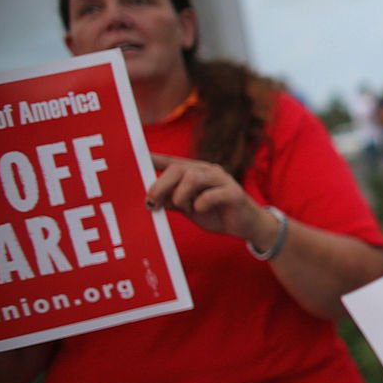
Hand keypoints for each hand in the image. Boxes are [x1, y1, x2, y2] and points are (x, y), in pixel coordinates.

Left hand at [147, 153, 277, 248]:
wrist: (247, 225)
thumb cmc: (216, 213)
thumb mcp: (189, 208)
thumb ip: (172, 201)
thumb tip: (151, 199)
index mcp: (195, 172)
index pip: (171, 161)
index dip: (153, 158)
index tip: (136, 157)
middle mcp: (208, 171)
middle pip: (178, 169)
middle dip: (161, 185)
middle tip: (152, 202)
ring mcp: (222, 180)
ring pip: (193, 177)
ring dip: (181, 195)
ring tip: (183, 207)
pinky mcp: (234, 193)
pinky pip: (211, 194)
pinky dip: (200, 203)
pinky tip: (199, 210)